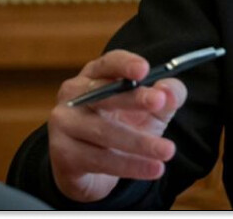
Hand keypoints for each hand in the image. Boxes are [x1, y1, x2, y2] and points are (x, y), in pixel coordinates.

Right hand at [47, 50, 187, 202]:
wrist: (93, 169)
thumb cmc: (123, 126)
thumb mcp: (152, 109)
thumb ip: (167, 96)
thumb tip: (169, 93)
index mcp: (95, 76)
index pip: (108, 64)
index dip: (125, 64)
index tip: (144, 69)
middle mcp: (73, 95)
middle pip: (102, 93)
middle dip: (133, 98)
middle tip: (159, 102)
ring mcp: (64, 124)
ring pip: (103, 131)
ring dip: (139, 141)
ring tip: (168, 151)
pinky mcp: (63, 153)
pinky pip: (99, 159)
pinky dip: (129, 164)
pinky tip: (152, 168)